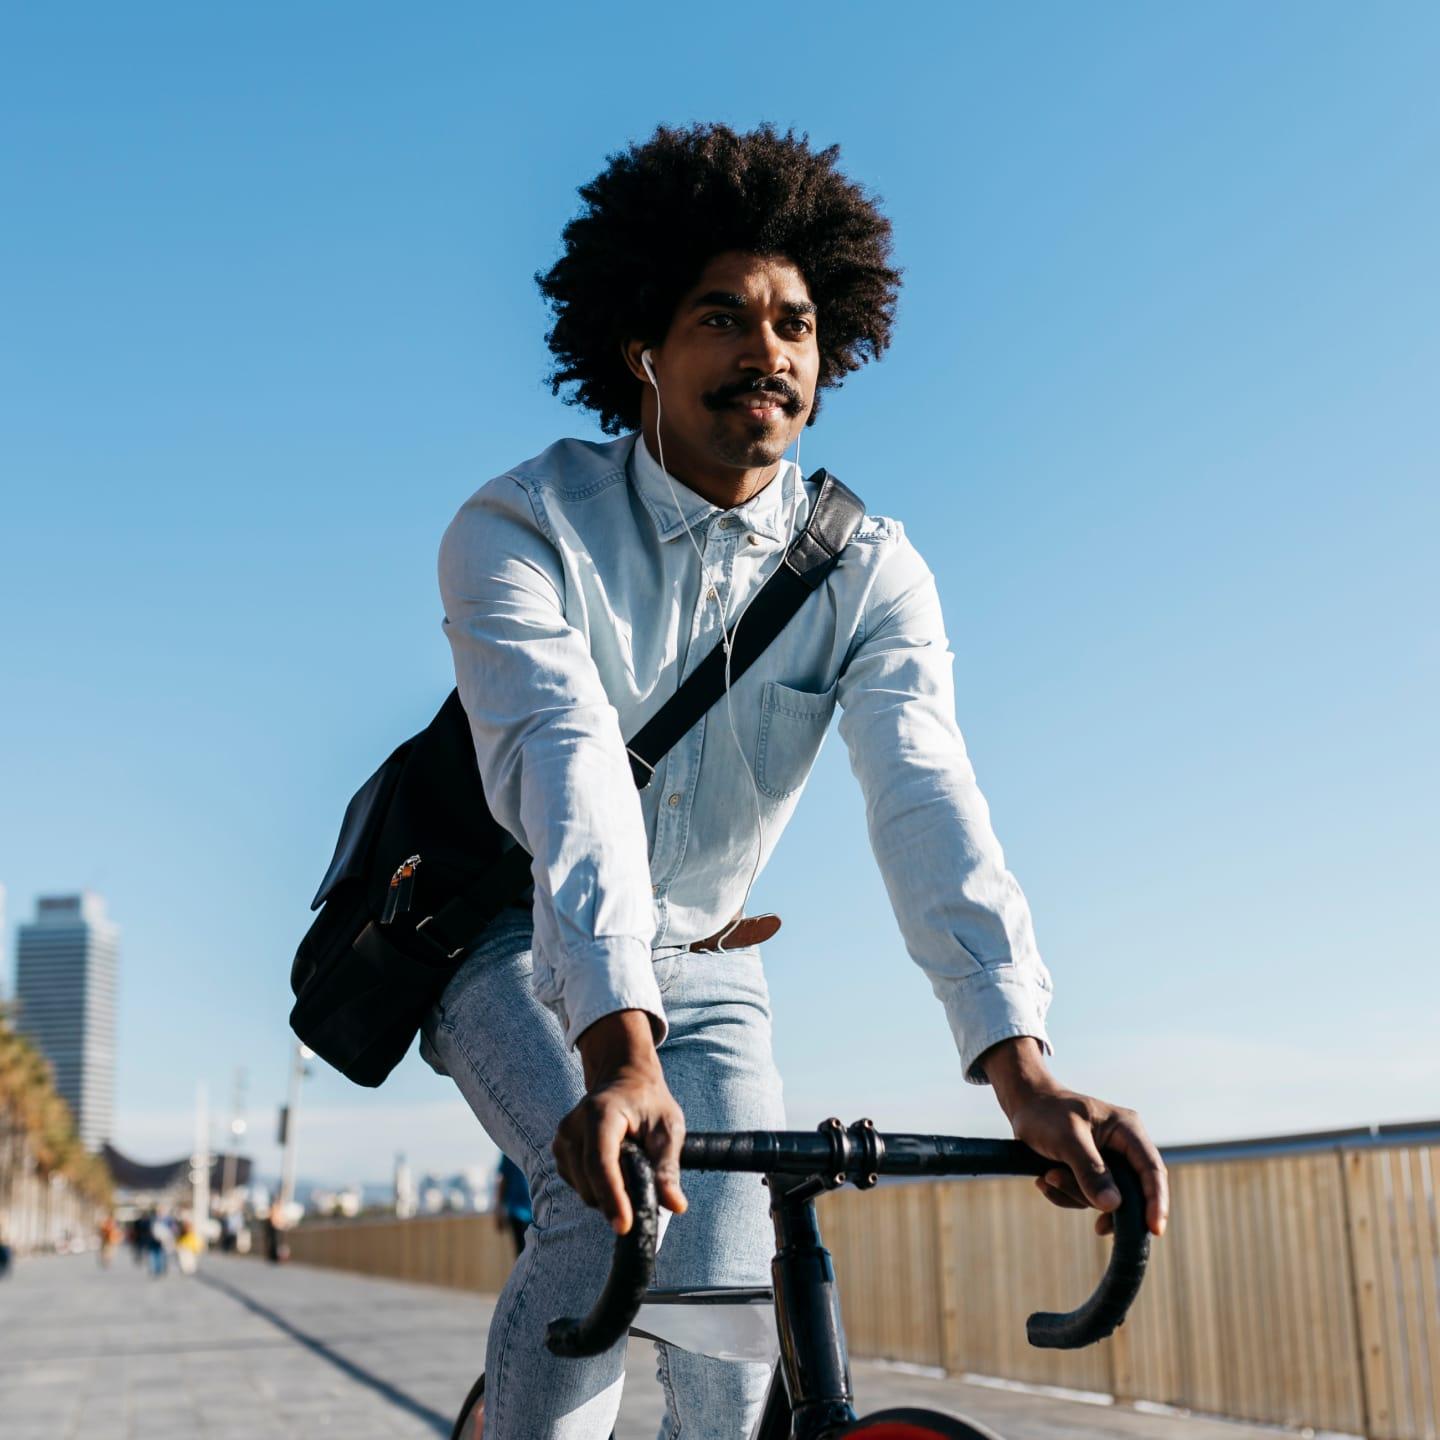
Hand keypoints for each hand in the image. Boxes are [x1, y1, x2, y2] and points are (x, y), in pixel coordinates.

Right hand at [552, 1009, 687, 1234]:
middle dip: (619, 1198)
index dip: (612, 1197)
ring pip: (584, 1190)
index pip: (601, 1163)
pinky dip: (600, 1188)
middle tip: (647, 1186)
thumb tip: (676, 1205)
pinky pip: (579, 1186)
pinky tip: (617, 1168)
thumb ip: (669, 1167)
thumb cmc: (649, 1102)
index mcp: (600, 1114)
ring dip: (609, 1194)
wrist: (624, 1078)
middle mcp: (573, 1126)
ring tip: (632, 1167)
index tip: (624, 1226)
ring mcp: (562, 1140)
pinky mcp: (560, 1152)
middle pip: (590, 1183)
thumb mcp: (668, 1128)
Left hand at [979, 1037, 1167, 1237]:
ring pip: (1104, 1199)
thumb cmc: (1045, 1114)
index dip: (1156, 1201)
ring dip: (1074, 1193)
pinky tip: (1044, 1180)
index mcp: (1128, 1130)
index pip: (1152, 1170)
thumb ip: (1089, 1170)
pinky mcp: (1093, 1175)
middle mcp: (1124, 1148)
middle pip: (1128, 1191)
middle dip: (1094, 1196)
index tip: (1154, 1230)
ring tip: (1046, 1174)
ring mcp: (1110, 1163)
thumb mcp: (1067, 1139)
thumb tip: (1113, 1205)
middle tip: (1058, 1182)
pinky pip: (1087, 1199)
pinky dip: (1066, 1195)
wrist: (1024, 1106)